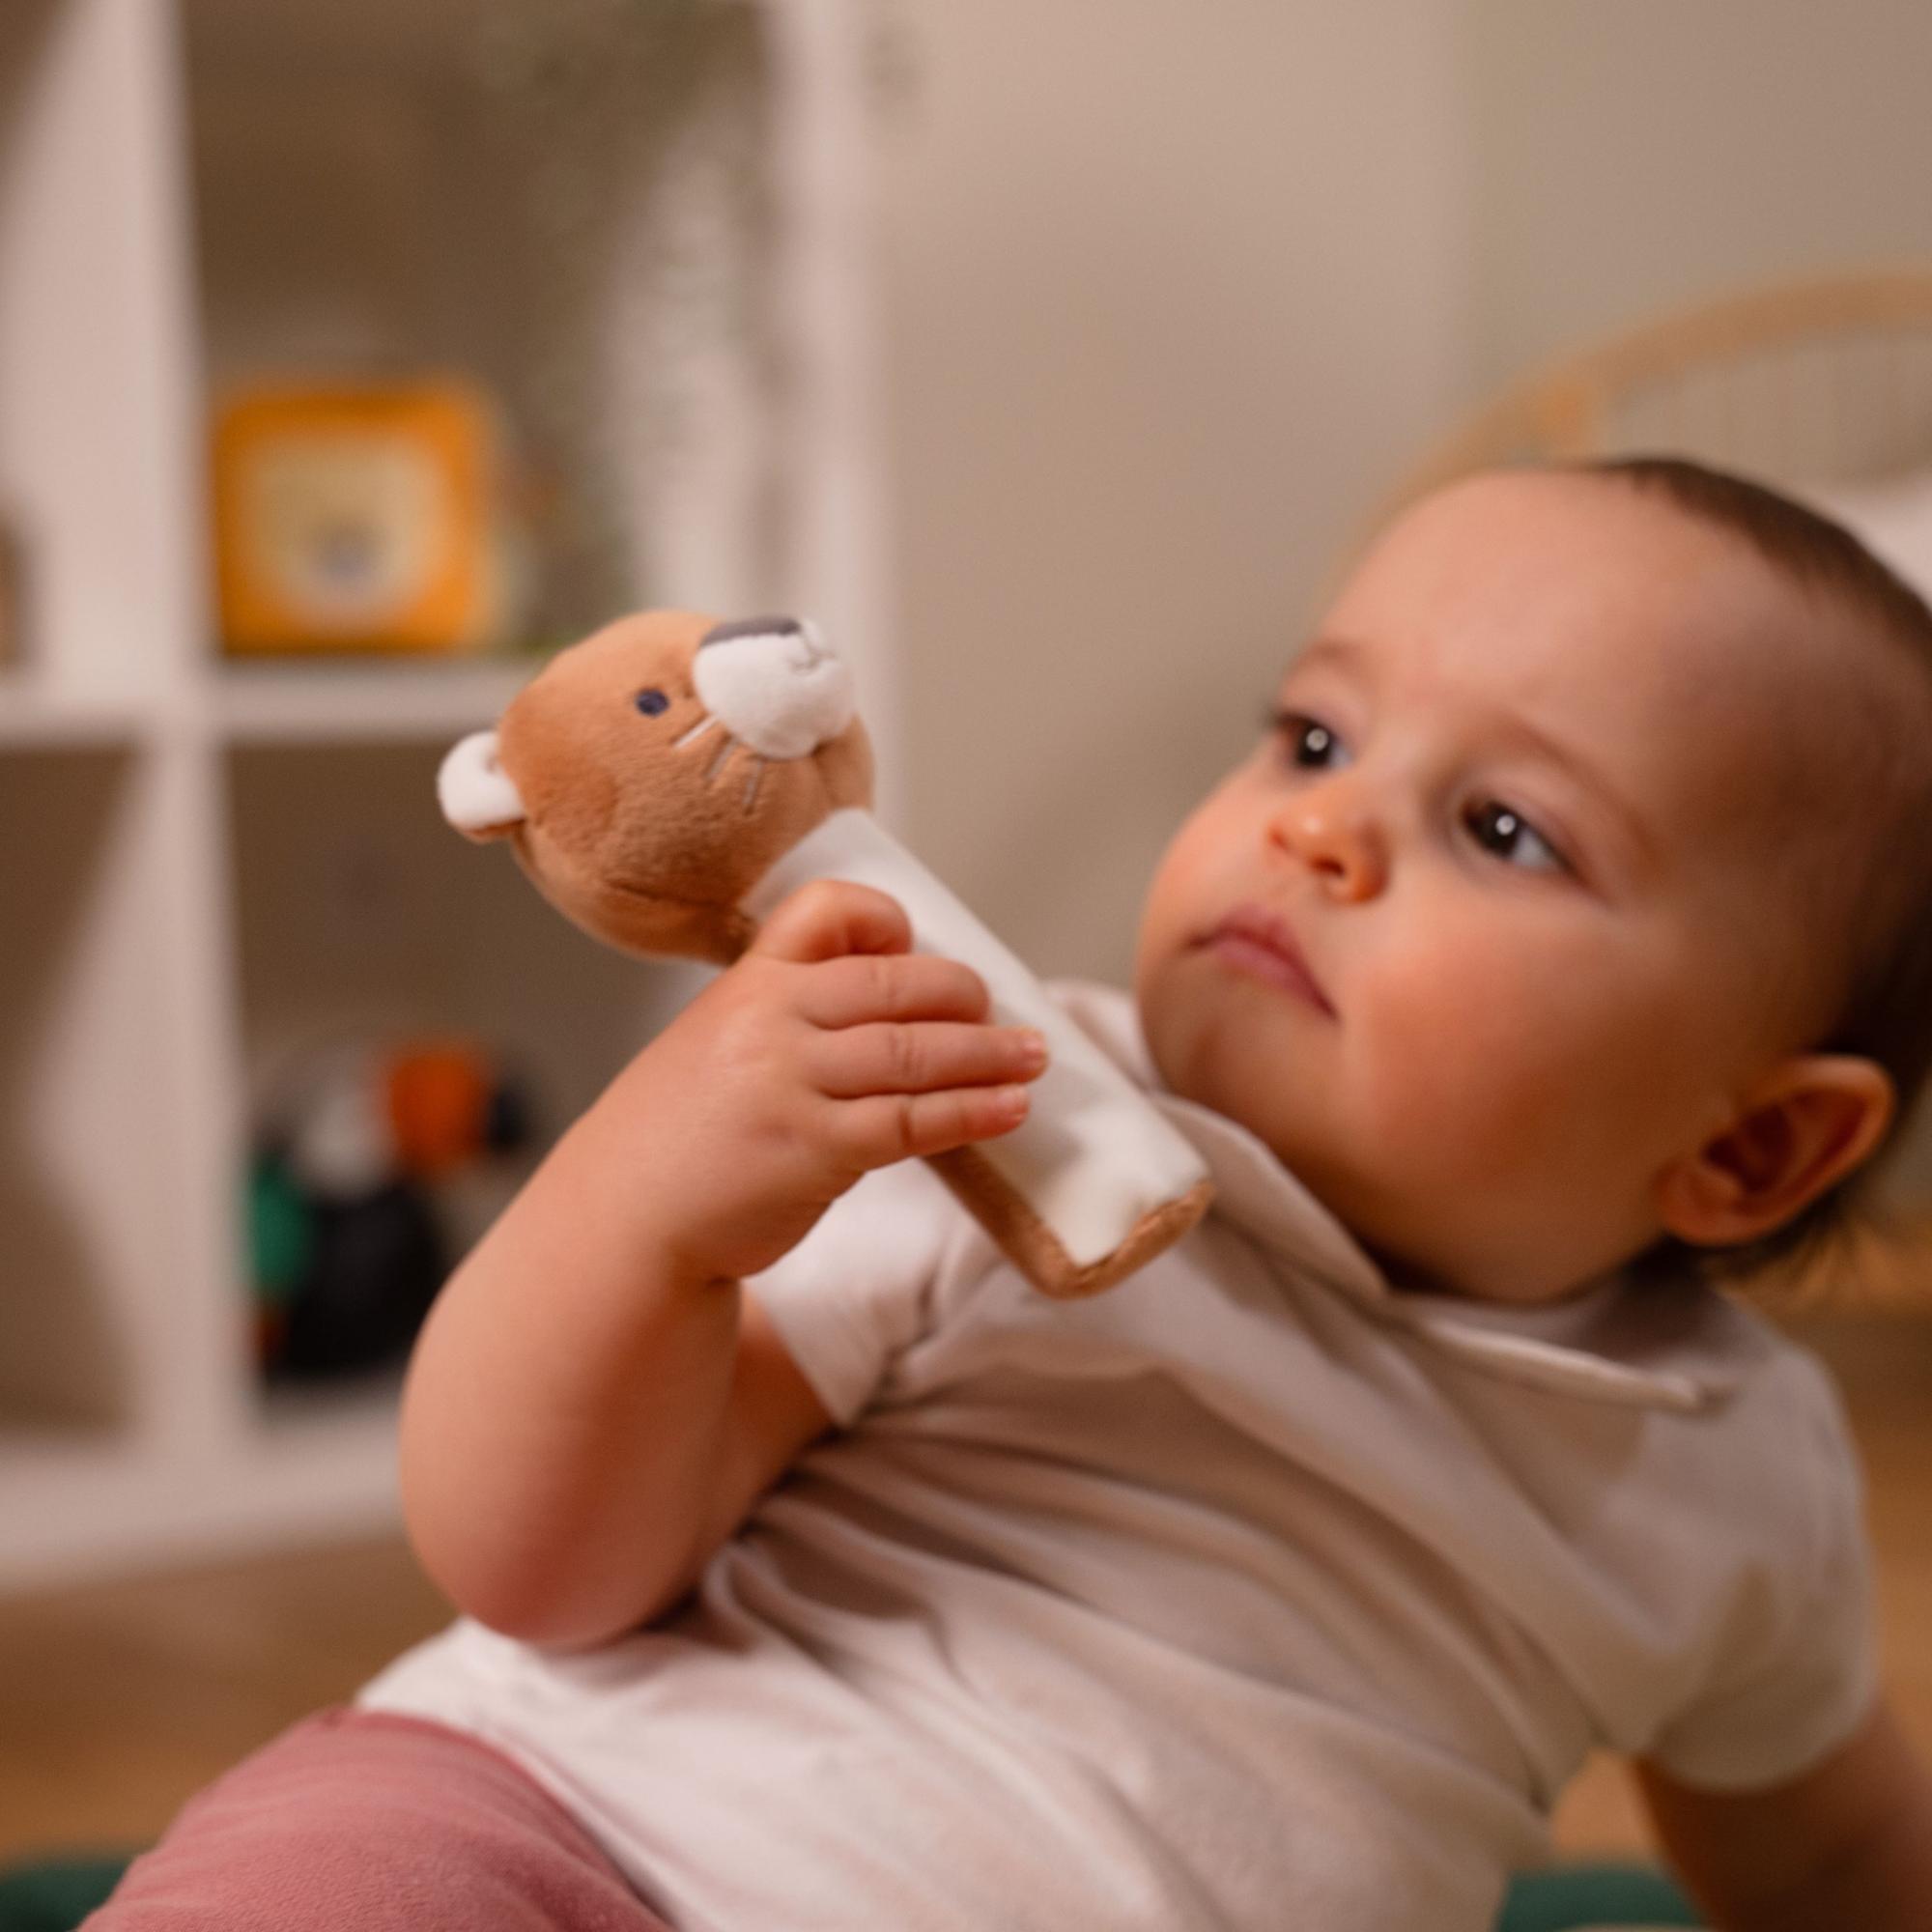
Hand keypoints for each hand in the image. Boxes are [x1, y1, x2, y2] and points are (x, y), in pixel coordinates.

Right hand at [602, 878, 1047, 1284]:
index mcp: (748, 981)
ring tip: (1032, 1057)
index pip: (824, 911)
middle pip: (893, 983)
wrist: (623, 1215)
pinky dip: (971, 1112)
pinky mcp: (812, 1149)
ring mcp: (790, 1083)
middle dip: (962, 995)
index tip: (915, 946)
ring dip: (988, 1053)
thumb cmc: (681, 1135)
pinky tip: (1008, 1109)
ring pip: (914, 1051)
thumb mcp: (717, 1044)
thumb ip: (789, 1020)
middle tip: (1004, 1012)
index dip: (884, 920)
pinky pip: (912, 1121)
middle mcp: (769, 1019)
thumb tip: (899, 1016)